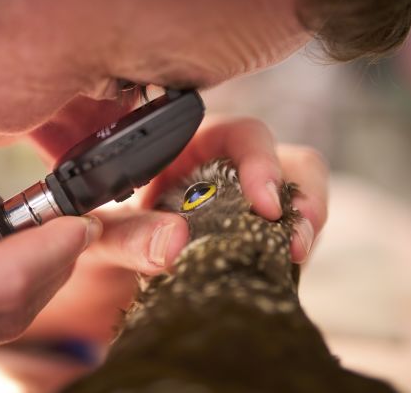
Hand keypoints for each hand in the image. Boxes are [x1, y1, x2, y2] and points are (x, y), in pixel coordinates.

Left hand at [25, 117, 328, 342]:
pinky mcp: (258, 237)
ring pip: (302, 199)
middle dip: (305, 195)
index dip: (261, 161)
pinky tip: (280, 274)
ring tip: (295, 258)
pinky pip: (290, 240)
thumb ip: (126, 235)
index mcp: (193, 146)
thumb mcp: (102, 235)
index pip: (243, 135)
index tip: (263, 204)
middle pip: (292, 162)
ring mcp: (249, 204)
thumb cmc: (102, 235)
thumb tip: (171, 244)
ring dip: (307, 227)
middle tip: (298, 239)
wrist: (104, 274)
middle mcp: (230, 168)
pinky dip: (291, 256)